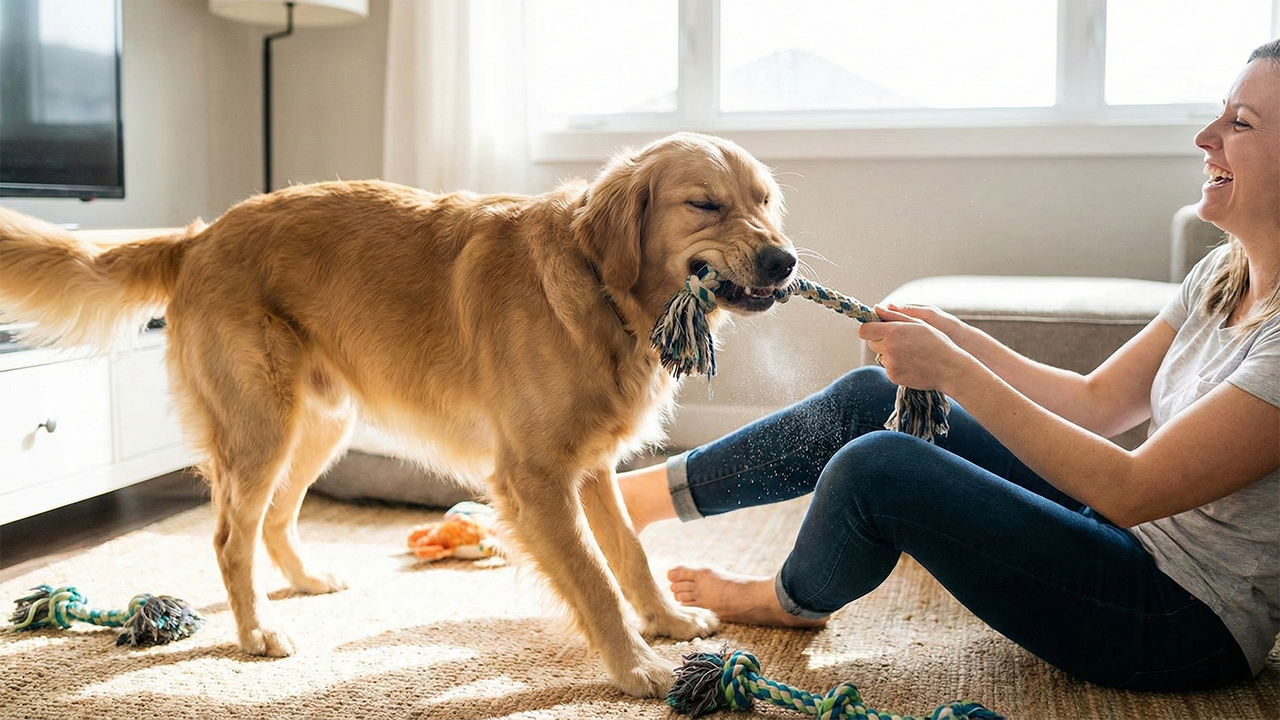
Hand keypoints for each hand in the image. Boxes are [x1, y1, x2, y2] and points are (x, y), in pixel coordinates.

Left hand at [859, 305, 975, 392]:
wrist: (950, 369)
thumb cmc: (937, 343)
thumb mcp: (919, 323)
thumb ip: (894, 315)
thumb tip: (876, 309)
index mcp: (894, 332)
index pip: (865, 330)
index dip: (870, 328)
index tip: (878, 328)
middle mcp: (889, 348)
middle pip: (872, 343)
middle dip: (881, 340)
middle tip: (901, 340)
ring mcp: (890, 364)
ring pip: (881, 356)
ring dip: (890, 353)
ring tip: (911, 353)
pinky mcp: (893, 377)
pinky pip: (888, 368)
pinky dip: (896, 365)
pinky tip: (913, 363)